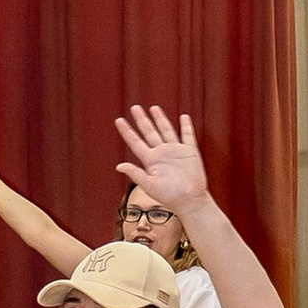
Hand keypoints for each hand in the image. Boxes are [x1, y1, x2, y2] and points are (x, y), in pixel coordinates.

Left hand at [113, 103, 208, 218]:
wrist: (189, 200)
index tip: (119, 120)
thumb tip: (118, 166)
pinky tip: (183, 117)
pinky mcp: (189, 152)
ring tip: (154, 108)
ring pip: (166, 130)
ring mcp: (175, 151)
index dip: (127, 131)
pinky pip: (187, 136)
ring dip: (160, 119)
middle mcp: (162, 153)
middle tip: (134, 108)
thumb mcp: (149, 185)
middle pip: (149, 132)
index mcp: (150, 160)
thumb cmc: (169, 196)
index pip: (136, 142)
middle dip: (142, 120)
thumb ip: (135, 173)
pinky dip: (186, 126)